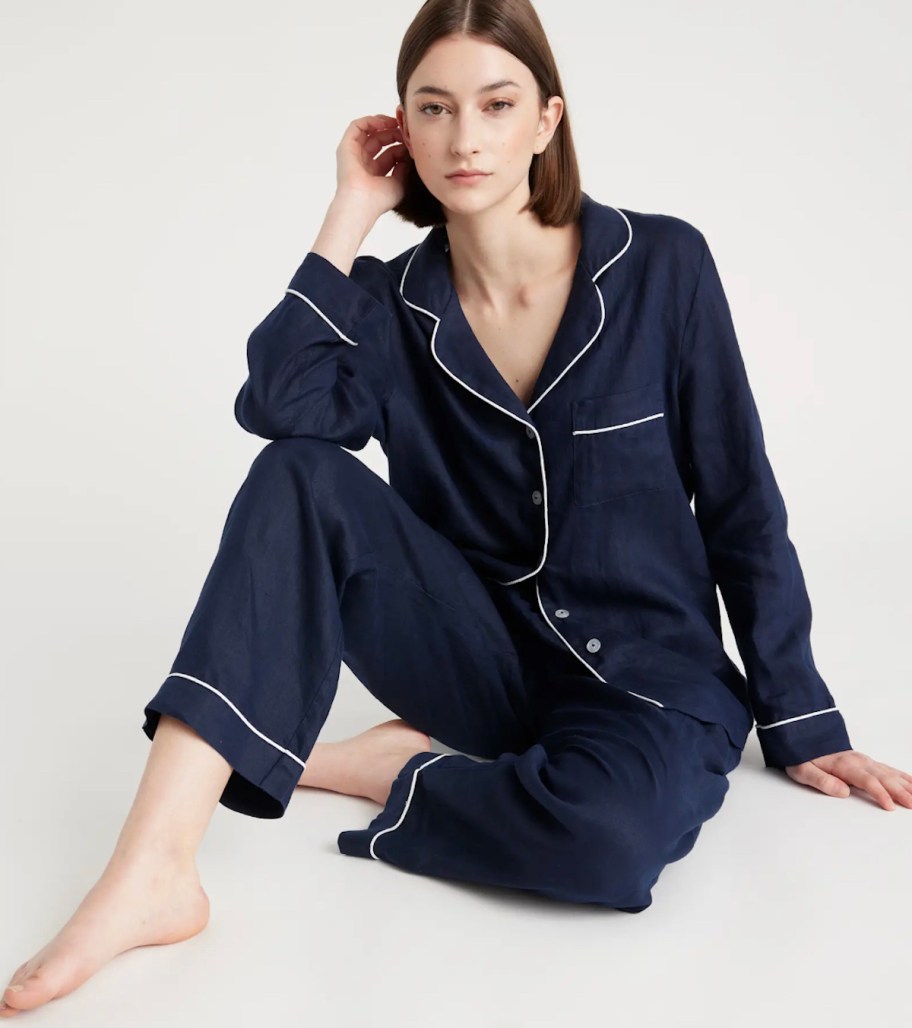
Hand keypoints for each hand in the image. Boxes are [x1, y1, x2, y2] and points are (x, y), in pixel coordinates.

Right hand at [334, 113, 410, 219]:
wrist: (363, 203)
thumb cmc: (379, 200)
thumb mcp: (399, 183)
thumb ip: (404, 167)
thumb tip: (409, 154)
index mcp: (376, 173)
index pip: (390, 153)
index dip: (401, 145)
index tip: (412, 142)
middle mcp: (364, 163)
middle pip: (380, 141)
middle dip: (394, 133)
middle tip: (405, 130)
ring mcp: (354, 154)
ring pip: (368, 132)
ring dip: (383, 124)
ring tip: (395, 122)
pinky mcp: (346, 147)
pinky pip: (356, 127)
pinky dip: (370, 121)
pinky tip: (383, 122)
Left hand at [785, 749, 911, 808]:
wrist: (802, 735)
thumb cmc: (802, 755)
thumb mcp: (802, 769)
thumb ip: (821, 780)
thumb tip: (842, 792)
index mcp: (844, 764)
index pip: (866, 780)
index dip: (879, 793)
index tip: (889, 806)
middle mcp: (858, 761)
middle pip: (883, 777)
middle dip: (900, 791)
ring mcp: (865, 760)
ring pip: (890, 773)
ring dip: (905, 785)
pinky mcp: (867, 762)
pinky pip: (889, 769)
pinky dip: (903, 776)